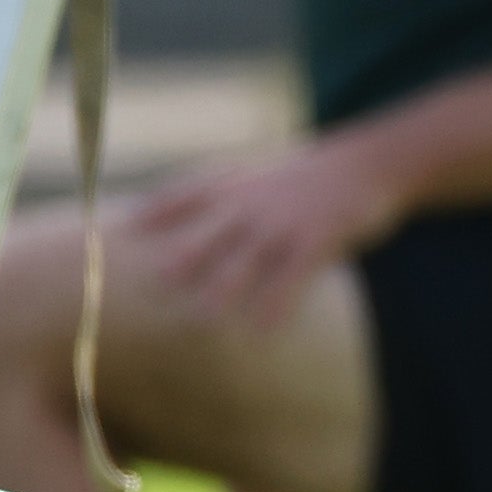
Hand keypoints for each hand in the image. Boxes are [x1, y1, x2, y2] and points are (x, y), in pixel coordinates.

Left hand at [115, 139, 403, 331]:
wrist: (368, 161)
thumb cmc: (304, 174)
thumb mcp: (256, 171)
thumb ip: (219, 191)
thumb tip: (173, 208)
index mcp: (235, 182)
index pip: (185, 193)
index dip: (155, 211)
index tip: (123, 230)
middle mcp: (253, 200)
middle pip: (209, 231)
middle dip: (181, 257)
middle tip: (152, 283)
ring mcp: (284, 220)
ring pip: (247, 258)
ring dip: (224, 289)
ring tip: (202, 319)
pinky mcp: (318, 237)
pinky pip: (294, 275)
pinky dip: (278, 303)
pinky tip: (264, 330)